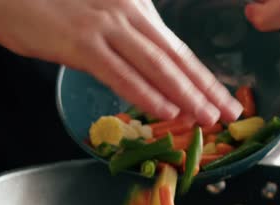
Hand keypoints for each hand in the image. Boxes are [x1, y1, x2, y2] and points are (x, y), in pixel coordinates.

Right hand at [0, 0, 241, 125]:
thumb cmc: (49, 2)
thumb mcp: (98, 12)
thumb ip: (124, 35)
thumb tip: (146, 65)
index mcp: (135, 8)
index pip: (176, 48)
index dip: (203, 76)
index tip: (223, 97)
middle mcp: (128, 14)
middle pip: (175, 58)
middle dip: (206, 89)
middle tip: (230, 113)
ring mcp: (105, 27)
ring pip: (156, 68)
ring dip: (186, 96)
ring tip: (209, 118)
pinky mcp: (81, 43)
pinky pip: (121, 74)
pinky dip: (146, 95)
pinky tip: (167, 111)